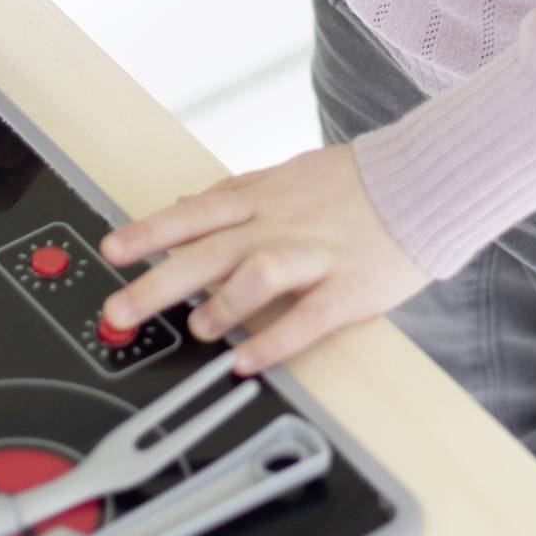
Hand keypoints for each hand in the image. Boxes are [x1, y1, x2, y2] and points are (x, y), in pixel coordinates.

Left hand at [97, 145, 431, 375]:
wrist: (425, 182)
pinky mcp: (349, 288)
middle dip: (158, 281)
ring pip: (258, 274)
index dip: (149, 232)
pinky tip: (246, 361)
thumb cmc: (356, 185)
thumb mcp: (288, 175)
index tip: (111, 250)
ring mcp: (316, 255)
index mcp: (263, 199)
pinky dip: (274, 340)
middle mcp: (281, 225)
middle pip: (209, 250)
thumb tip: (189, 202)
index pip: (194, 214)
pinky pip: (307, 317)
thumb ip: (238, 192)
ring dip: (222, 304)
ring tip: (198, 328)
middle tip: (118, 312)